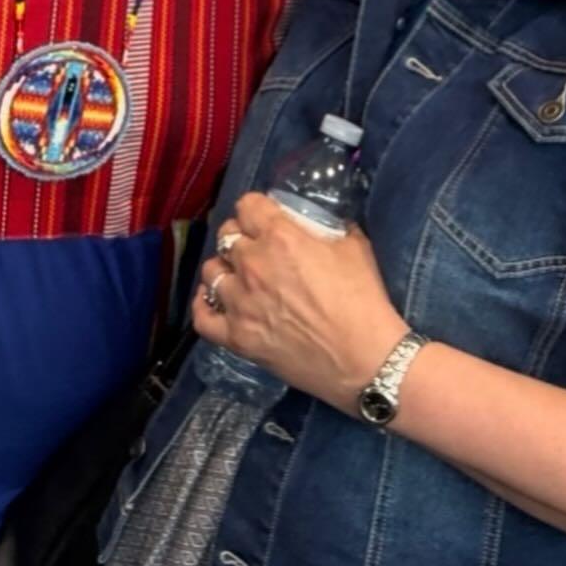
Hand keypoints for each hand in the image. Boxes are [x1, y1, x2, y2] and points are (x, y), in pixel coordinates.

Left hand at [193, 192, 404, 411]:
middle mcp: (252, 264)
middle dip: (240, 236)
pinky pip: (201, 316)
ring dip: (225, 269)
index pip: (247, 205)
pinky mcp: (236, 337)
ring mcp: (239, 303)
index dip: (256, 209)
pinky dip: (205, 305)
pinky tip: (216, 301)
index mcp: (280, 237)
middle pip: (226, 235)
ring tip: (240, 277)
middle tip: (256, 248)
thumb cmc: (363, 301)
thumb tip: (318, 224)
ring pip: (210, 272)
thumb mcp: (355, 248)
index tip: (265, 218)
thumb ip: (330, 228)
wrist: (364, 360)